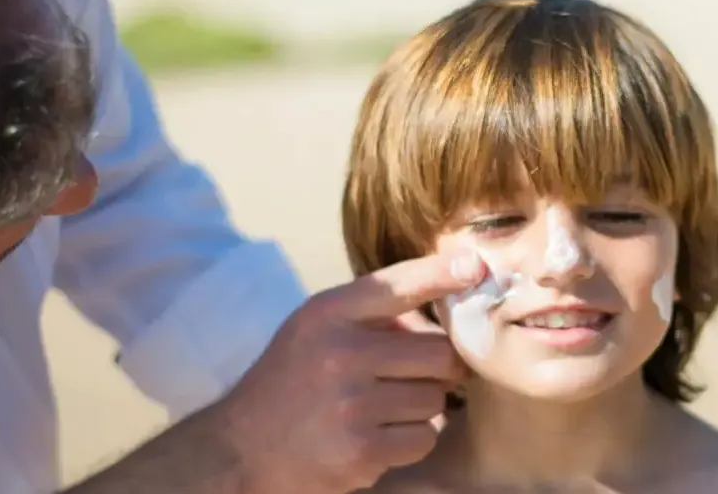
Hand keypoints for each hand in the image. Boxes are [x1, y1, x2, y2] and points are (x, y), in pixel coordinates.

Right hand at [217, 249, 485, 492]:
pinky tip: (378, 435)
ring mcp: (351, 406)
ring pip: (436, 398)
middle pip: (439, 352)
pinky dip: (411, 439)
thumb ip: (370, 313)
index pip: (397, 285)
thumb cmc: (291, 381)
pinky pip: (424, 437)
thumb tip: (446, 300)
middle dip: (439, 366)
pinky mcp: (361, 451)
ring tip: (383, 407)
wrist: (243, 448)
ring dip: (422, 405)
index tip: (475, 266)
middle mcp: (339, 354)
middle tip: (421, 372)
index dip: (441, 274)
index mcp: (327, 314)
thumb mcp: (315, 329)